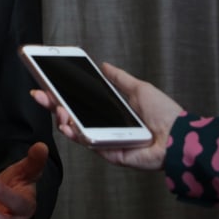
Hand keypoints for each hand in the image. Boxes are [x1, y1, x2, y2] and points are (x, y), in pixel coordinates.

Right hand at [30, 62, 182, 169]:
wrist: (179, 136)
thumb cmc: (165, 114)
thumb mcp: (139, 88)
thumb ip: (119, 78)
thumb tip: (104, 66)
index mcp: (109, 110)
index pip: (78, 101)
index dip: (60, 94)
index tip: (45, 85)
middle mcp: (103, 125)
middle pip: (70, 115)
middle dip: (52, 104)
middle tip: (39, 94)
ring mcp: (104, 139)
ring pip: (74, 129)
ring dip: (62, 118)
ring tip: (59, 110)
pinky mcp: (108, 152)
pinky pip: (87, 143)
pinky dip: (74, 134)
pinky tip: (67, 125)